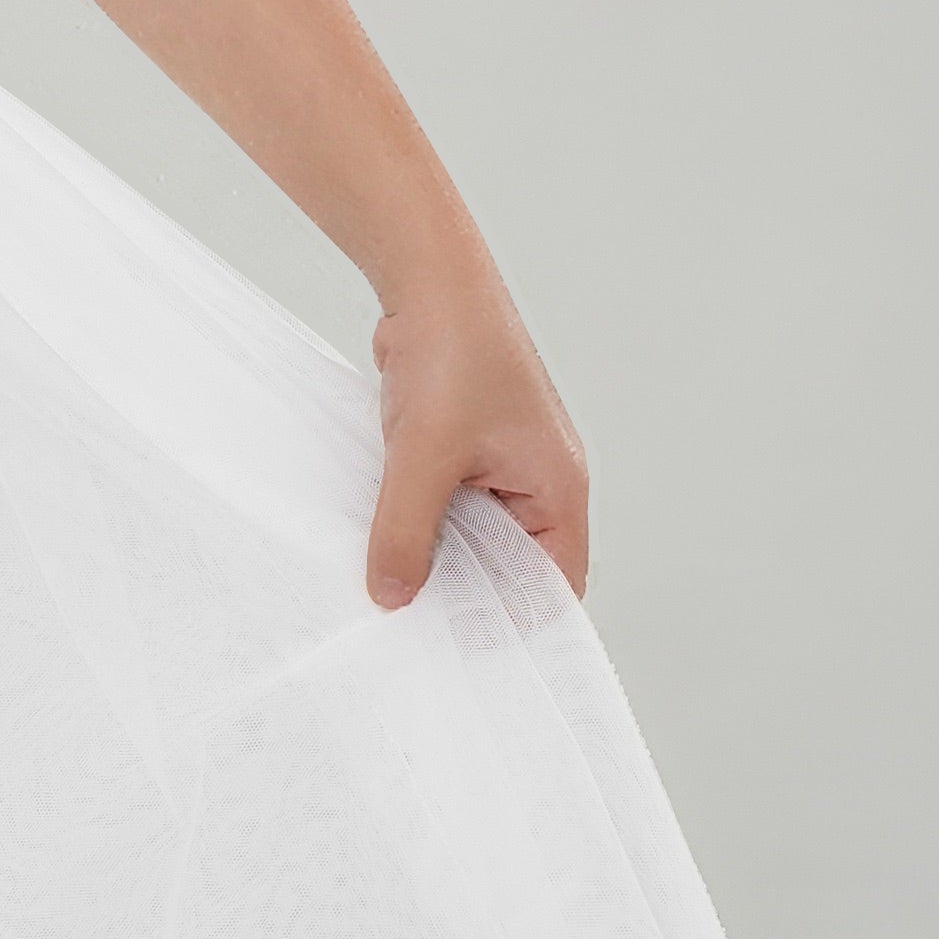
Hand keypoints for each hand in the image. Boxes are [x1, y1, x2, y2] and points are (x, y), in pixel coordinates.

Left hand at [365, 271, 587, 609]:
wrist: (429, 282)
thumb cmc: (452, 354)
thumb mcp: (424, 454)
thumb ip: (407, 531)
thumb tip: (394, 599)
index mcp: (558, 489)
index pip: (555, 586)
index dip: (515, 625)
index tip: (463, 656)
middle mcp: (540, 483)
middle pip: (511, 567)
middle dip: (466, 595)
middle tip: (413, 634)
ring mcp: (502, 466)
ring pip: (472, 537)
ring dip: (435, 556)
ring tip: (390, 592)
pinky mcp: (465, 452)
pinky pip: (447, 507)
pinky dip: (417, 524)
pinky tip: (379, 541)